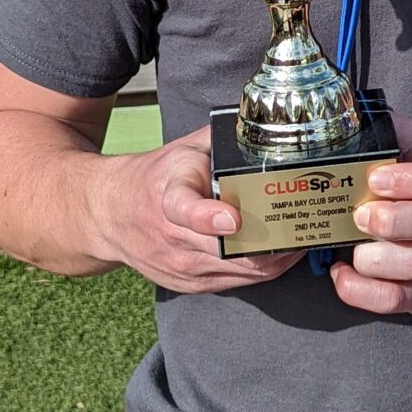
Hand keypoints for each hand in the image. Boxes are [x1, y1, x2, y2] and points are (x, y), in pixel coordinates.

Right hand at [91, 124, 302, 291]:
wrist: (108, 215)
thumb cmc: (152, 178)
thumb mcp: (181, 150)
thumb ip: (220, 142)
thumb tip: (265, 127)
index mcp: (168, 198)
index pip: (186, 211)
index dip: (211, 217)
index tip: (234, 219)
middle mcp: (172, 238)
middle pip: (229, 250)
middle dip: (271, 239)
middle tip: (303, 224)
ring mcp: (181, 267)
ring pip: (242, 272)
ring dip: (276, 257)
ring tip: (301, 237)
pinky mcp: (190, 285)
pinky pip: (238, 283)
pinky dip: (262, 269)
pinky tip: (280, 252)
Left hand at [330, 112, 411, 319]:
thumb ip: (401, 134)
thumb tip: (359, 112)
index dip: (407, 180)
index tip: (376, 178)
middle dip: (391, 221)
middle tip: (362, 216)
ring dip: (374, 258)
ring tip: (353, 249)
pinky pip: (394, 300)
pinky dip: (361, 291)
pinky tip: (342, 274)